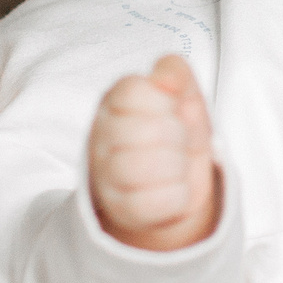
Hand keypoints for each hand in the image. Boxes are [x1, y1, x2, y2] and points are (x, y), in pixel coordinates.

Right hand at [89, 54, 221, 251]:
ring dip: (178, 165)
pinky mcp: (122, 209)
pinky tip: (172, 188)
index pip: (134, 90)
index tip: (170, 109)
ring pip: (151, 166)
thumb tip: (166, 75)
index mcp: (114, 102)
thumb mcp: (181, 94)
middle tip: (175, 141)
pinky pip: (161, 201)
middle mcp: (102, 138)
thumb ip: (174, 72)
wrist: (174, 180)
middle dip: (178, 135)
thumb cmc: (173, 131)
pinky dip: (178, 195)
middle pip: (151, 129)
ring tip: (175, 164)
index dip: (164, 101)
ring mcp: (108, 176)